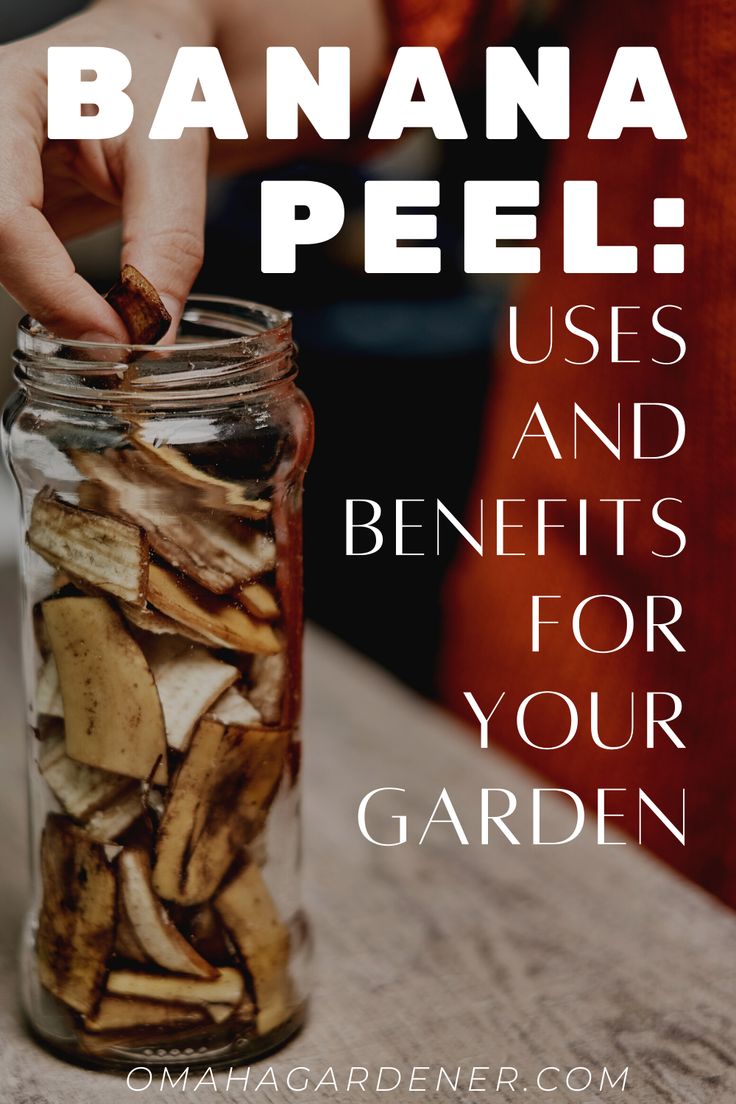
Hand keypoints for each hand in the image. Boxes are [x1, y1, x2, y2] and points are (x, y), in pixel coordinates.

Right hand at [0, 0, 212, 340]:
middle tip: (118, 349)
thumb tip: (154, 333)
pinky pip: (16, 270)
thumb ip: (167, 240)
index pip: (2, 215)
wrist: (149, 62)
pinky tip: (98, 318)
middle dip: (53, 308)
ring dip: (54, 311)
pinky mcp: (3, 206)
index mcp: (5, 95)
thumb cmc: (157, 74)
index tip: (115, 339)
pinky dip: (57, 305)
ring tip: (119, 333)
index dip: (55, 291)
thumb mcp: (174, 147)